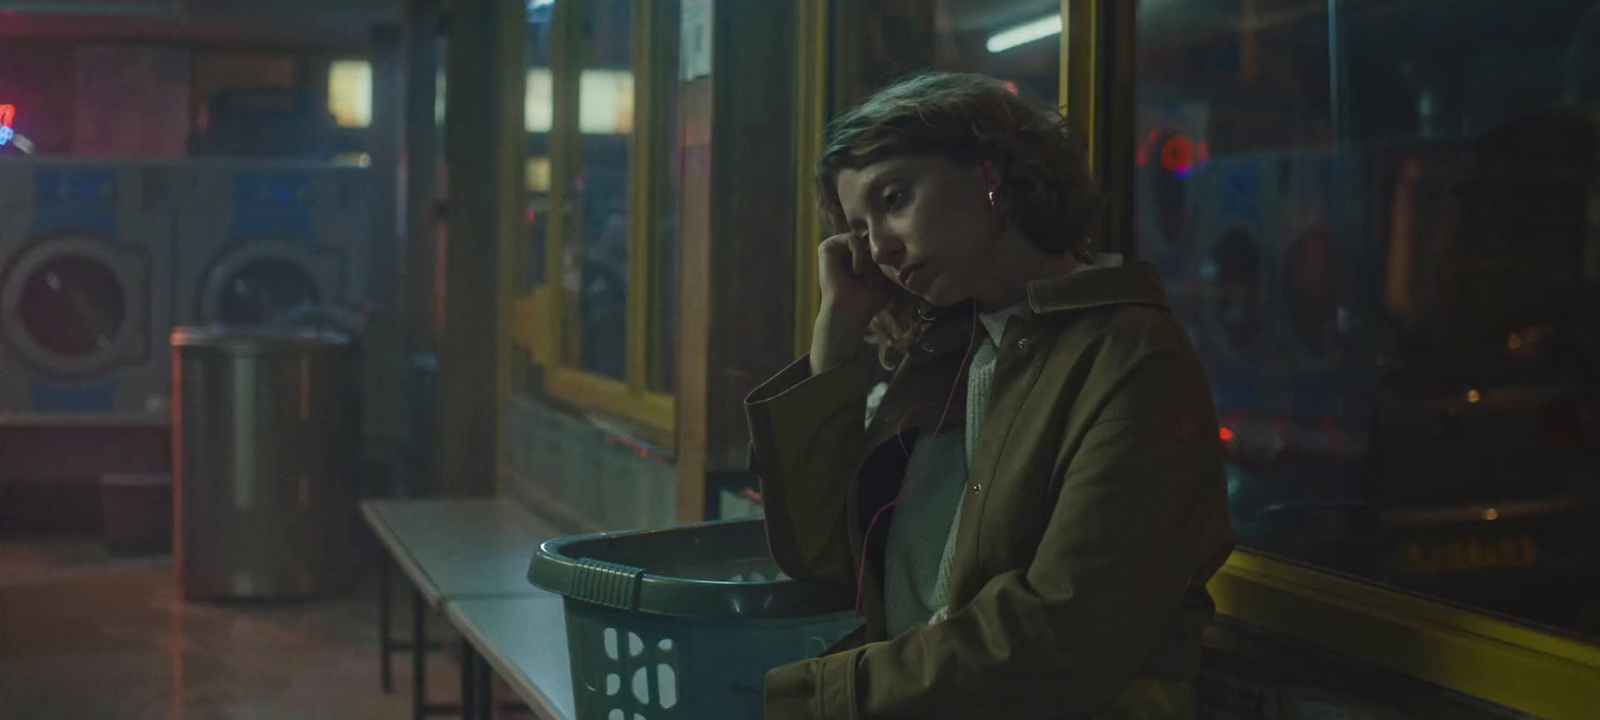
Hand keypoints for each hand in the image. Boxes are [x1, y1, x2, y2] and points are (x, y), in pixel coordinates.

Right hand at [811, 233, 892, 374]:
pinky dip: (859, 255)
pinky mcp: (826, 247)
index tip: (878, 281)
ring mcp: (833, 247)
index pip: (875, 244)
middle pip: (869, 241)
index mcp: (852, 256)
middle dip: (875, 260)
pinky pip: (852, 238)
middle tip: (870, 281)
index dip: (882, 260)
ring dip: (868, 259)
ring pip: (862, 240)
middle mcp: (841, 250)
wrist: (850, 312)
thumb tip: (904, 247)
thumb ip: (890, 262)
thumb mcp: (885, 278)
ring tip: (864, 277)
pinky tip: (856, 272)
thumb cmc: (868, 300)